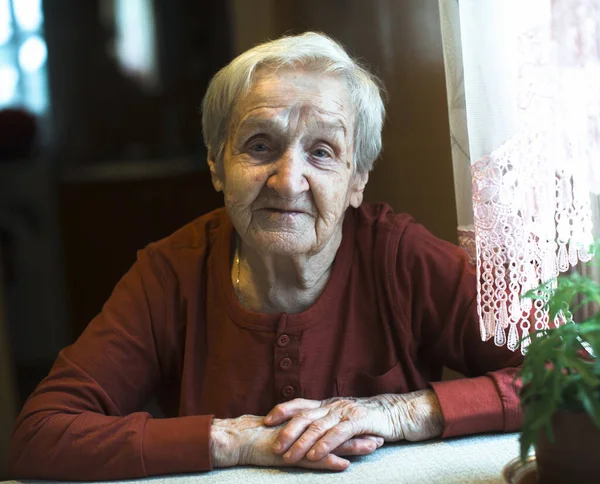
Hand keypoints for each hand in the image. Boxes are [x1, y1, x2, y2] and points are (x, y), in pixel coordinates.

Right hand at [210, 414, 382, 470]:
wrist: (240, 438)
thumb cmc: (260, 437)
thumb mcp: (286, 433)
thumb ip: (301, 433)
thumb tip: (315, 436)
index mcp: (306, 425)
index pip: (334, 425)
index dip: (352, 426)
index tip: (371, 427)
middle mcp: (306, 430)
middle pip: (338, 431)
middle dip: (360, 434)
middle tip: (381, 435)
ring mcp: (299, 441)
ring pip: (331, 444)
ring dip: (352, 446)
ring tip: (372, 447)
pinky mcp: (291, 453)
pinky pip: (313, 459)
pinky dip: (329, 462)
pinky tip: (344, 465)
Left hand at [263, 390, 442, 463]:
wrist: (399, 414)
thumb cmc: (370, 420)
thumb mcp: (344, 418)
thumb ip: (327, 422)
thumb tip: (305, 431)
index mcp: (328, 404)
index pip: (300, 404)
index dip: (282, 410)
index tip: (265, 420)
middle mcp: (334, 405)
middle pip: (305, 416)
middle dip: (287, 431)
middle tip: (274, 446)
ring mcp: (346, 412)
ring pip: (318, 426)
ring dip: (302, 442)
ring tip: (289, 456)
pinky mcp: (359, 421)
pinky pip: (338, 434)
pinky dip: (324, 445)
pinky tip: (315, 456)